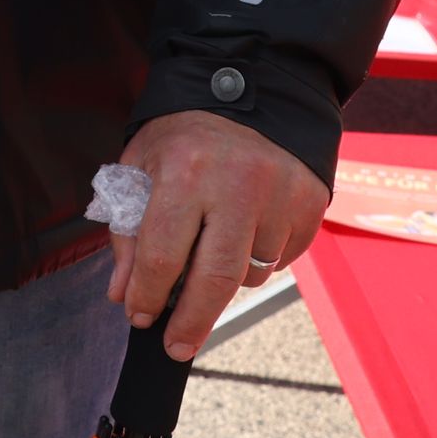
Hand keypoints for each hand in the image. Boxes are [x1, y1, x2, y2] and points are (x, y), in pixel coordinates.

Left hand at [106, 109, 329, 361]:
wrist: (254, 89)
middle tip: (175, 347)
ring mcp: (280, 195)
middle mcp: (237, 184)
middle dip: (191, 323)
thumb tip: (125, 296)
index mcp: (185, 171)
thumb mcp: (141, 166)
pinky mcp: (311, 203)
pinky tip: (245, 232)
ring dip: (227, 281)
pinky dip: (260, 261)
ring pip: (251, 273)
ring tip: (212, 251)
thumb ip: (128, 232)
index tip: (140, 318)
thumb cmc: (186, 135)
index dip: (147, 296)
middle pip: (216, 279)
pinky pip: (282, 259)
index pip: (162, 256)